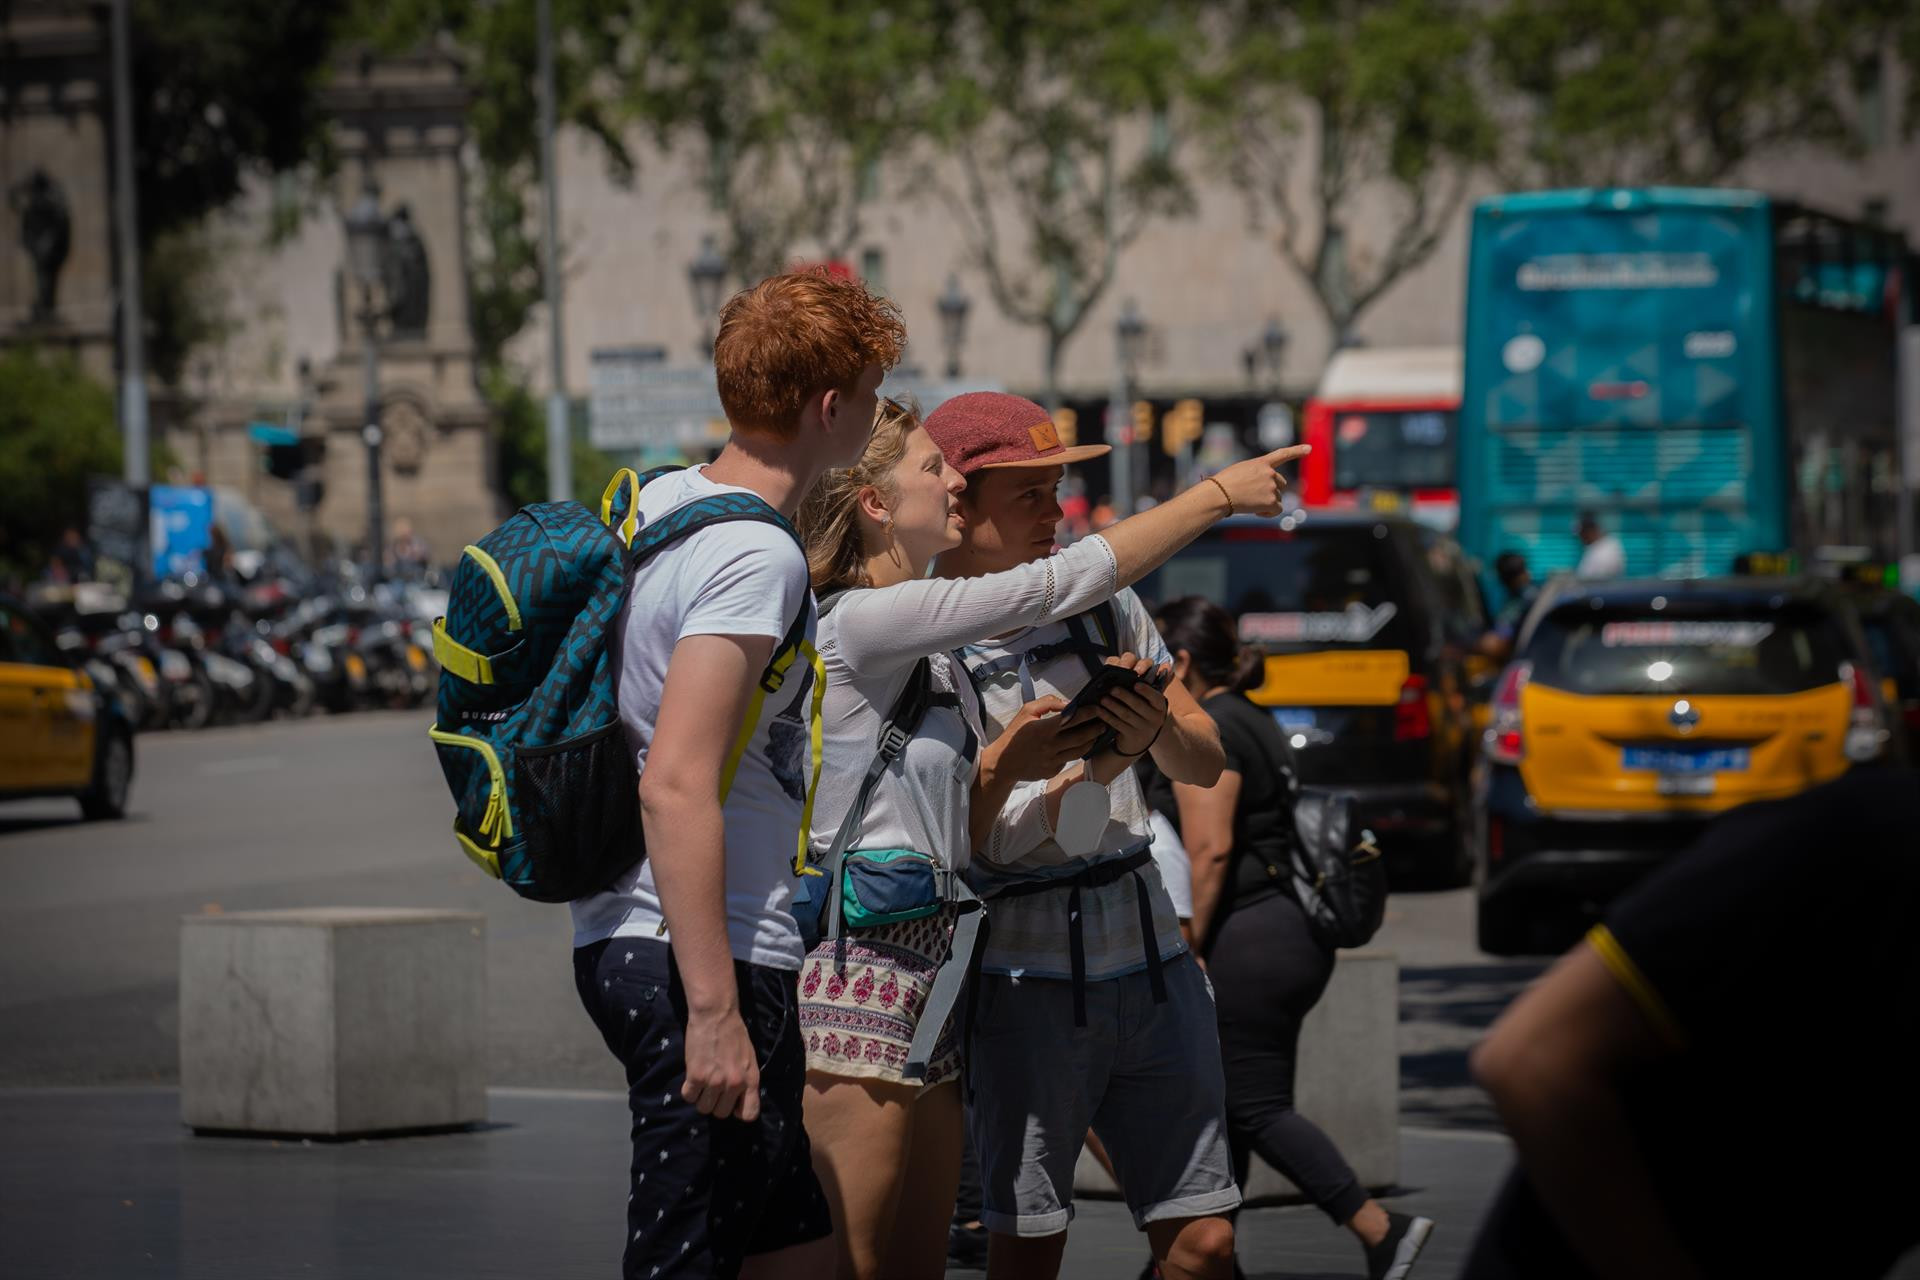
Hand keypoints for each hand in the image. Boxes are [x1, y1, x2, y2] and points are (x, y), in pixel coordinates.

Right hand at [682, 1006, 760, 1121]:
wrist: (716, 1015)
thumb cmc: (734, 1034)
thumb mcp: (749, 1059)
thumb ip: (746, 1080)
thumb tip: (739, 1101)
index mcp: (751, 1079)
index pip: (749, 1115)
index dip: (738, 1112)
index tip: (731, 1103)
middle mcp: (734, 1084)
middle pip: (721, 1114)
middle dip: (716, 1103)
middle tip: (713, 1087)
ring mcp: (715, 1081)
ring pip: (704, 1108)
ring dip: (701, 1097)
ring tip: (702, 1080)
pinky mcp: (696, 1076)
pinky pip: (689, 1097)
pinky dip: (689, 1090)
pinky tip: (692, 1077)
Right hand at [986, 694, 1105, 781]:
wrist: (1003, 763)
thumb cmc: (1015, 734)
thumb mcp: (1027, 711)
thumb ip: (1048, 703)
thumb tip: (1069, 703)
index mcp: (1044, 729)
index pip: (1072, 719)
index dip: (1088, 713)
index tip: (1097, 708)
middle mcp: (1050, 746)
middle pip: (1081, 737)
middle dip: (1095, 728)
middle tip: (1104, 722)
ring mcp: (1052, 761)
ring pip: (1079, 751)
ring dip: (1090, 742)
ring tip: (1096, 734)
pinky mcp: (1052, 771)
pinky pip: (1068, 760)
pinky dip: (1074, 752)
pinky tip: (1079, 745)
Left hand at [1095, 653, 1170, 756]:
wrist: (1142, 739)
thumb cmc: (1143, 712)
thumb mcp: (1149, 700)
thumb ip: (1150, 685)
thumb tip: (1164, 666)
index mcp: (1160, 705)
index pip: (1156, 697)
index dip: (1147, 691)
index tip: (1136, 683)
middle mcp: (1155, 718)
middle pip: (1139, 705)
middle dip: (1125, 696)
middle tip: (1112, 688)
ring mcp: (1144, 729)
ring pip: (1127, 715)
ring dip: (1113, 706)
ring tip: (1103, 698)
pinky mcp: (1132, 737)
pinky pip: (1118, 725)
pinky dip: (1108, 717)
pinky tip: (1099, 710)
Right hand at [1202, 444, 1311, 517]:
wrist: (1219, 494)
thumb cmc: (1223, 484)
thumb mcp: (1240, 472)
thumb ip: (1256, 476)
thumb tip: (1267, 495)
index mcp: (1261, 463)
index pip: (1282, 454)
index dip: (1296, 451)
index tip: (1309, 448)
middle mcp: (1270, 473)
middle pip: (1281, 484)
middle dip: (1272, 491)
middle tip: (1254, 496)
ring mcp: (1272, 487)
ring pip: (1277, 498)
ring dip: (1267, 502)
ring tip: (1249, 503)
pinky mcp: (1271, 501)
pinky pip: (1277, 509)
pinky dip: (1268, 513)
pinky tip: (1256, 511)